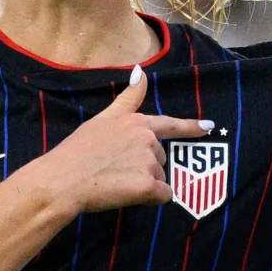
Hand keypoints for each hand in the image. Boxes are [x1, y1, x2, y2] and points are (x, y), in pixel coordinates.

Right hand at [22, 66, 213, 215]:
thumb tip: (141, 71)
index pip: (170, 125)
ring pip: (160, 178)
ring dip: (145, 184)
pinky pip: (162, 196)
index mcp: (138, 122)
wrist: (63, 178)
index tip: (208, 127)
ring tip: (116, 182)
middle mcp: (148, 139)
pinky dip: (149, 199)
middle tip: (115, 170)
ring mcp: (149, 162)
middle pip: (161, 159)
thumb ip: (127, 98)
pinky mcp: (148, 186)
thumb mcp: (102, 118)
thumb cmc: (77, 150)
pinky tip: (126, 194)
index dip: (191, 127)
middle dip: (146, 168)